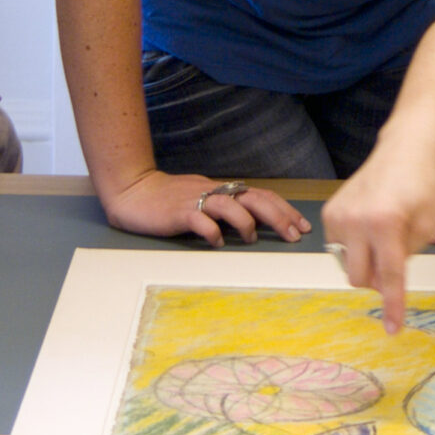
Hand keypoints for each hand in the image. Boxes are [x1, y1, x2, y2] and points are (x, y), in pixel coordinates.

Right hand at [99, 167, 309, 245]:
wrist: (133, 191)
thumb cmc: (168, 199)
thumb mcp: (203, 199)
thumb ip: (225, 208)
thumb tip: (253, 220)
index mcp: (222, 191)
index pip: (261, 195)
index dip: (284, 209)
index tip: (301, 226)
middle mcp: (214, 192)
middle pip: (254, 198)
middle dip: (278, 216)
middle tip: (294, 235)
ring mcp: (197, 201)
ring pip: (230, 205)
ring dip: (246, 222)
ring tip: (253, 239)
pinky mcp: (178, 213)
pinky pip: (200, 221)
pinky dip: (212, 232)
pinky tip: (218, 243)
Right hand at [324, 137, 434, 333]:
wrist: (403, 150)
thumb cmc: (422, 185)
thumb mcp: (428, 225)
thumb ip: (408, 255)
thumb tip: (385, 275)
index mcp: (385, 223)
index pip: (389, 276)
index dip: (392, 305)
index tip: (392, 329)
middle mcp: (356, 220)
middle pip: (359, 278)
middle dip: (376, 281)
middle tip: (394, 262)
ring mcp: (338, 215)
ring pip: (347, 263)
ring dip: (366, 261)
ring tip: (384, 235)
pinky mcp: (329, 212)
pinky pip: (339, 247)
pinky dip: (356, 246)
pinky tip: (370, 225)